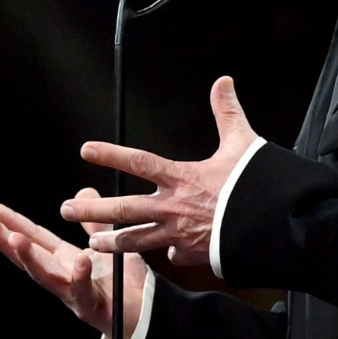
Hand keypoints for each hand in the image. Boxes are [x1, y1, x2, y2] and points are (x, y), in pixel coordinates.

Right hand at [0, 191, 145, 337]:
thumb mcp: (108, 246)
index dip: (11, 223)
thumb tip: (84, 192)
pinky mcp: (93, 307)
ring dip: (29, 259)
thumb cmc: (124, 284)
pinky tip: (78, 260)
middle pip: (29, 257)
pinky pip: (85, 291)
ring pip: (46, 277)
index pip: (33, 238)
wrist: (147, 315)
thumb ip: (95, 224)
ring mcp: (74, 294)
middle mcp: (63, 277)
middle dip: (5, 241)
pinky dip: (80, 277)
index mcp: (64, 260)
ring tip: (15, 240)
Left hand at [63, 76, 258, 265]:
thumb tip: (224, 81)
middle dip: (91, 210)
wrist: (272, 226)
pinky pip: (174, 255)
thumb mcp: (243, 143)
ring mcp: (180, 234)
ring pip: (136, 241)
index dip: (111, 154)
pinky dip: (168, 253)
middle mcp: (173, 207)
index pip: (138, 162)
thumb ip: (228, 113)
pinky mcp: (194, 254)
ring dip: (112, 242)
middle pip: (123, 209)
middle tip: (65, 211)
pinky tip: (165, 256)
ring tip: (90, 243)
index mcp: (181, 178)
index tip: (86, 150)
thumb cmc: (256, 185)